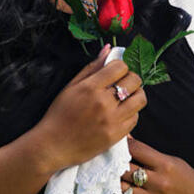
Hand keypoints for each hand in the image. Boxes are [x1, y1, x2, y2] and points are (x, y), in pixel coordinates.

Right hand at [37, 46, 145, 171]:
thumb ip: (92, 67)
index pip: (120, 67)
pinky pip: (135, 118)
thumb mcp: (71, 86)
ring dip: (136, 94)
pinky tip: (121, 112)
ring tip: (126, 97)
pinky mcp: (116, 135)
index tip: (115, 71)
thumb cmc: (59, 113)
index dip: (120, 66)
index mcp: (90, 87)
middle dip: (130, 78)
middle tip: (122, 83)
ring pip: (140, 99)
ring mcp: (111, 120)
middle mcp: (103, 102)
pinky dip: (131, 113)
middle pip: (134, 81)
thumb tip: (108, 48)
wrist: (53, 145)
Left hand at [120, 137, 193, 193]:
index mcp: (165, 164)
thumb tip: (126, 139)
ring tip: (123, 180)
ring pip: (124, 189)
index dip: (124, 146)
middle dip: (119, 165)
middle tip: (116, 164)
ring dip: (120, 183)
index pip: (135, 150)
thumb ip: (147, 152)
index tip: (120, 146)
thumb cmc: (183, 176)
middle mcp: (159, 182)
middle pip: (126, 170)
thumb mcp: (169, 159)